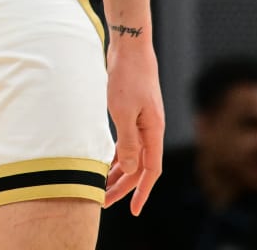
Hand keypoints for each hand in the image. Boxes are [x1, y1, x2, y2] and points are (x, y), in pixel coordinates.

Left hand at [102, 38, 165, 214]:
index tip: (133, 209)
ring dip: (119, 173)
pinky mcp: (133, 113)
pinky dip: (118, 155)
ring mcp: (143, 121)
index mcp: (154, 130)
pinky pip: (128, 142)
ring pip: (133, 155)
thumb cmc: (127, 77)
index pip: (151, 170)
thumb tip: (130, 169)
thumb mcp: (124, 111)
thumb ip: (128, 141)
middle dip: (124, 186)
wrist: (130, 47)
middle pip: (140, 166)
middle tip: (105, 202)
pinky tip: (106, 163)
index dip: (142, 191)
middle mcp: (151, 129)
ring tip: (102, 187)